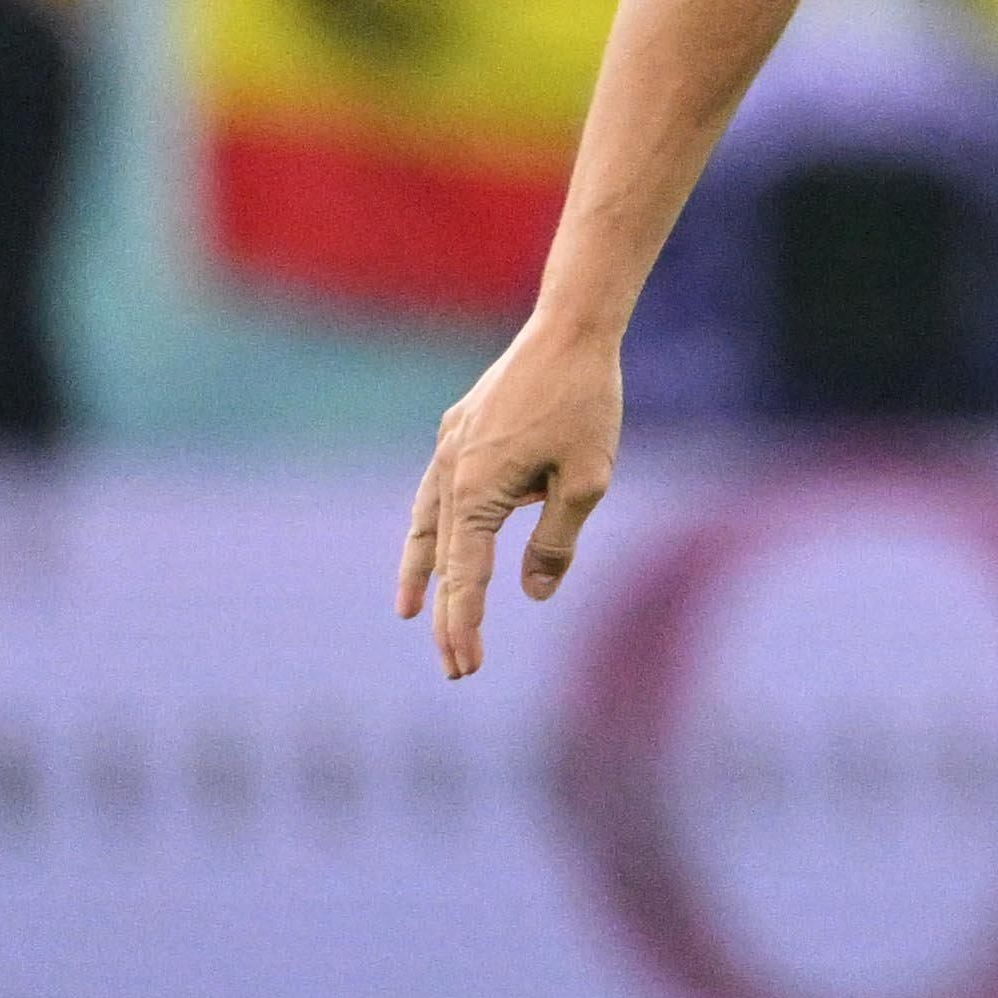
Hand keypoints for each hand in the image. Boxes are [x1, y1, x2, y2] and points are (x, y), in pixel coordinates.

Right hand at [393, 321, 627, 679]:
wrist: (569, 330)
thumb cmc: (585, 404)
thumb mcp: (586, 480)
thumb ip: (557, 540)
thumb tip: (536, 592)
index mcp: (478, 491)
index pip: (468, 577)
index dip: (466, 625)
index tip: (466, 668)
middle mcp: (451, 472)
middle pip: (445, 561)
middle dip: (448, 617)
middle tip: (455, 667)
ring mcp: (449, 448)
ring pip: (426, 525)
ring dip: (422, 572)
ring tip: (411, 611)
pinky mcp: (458, 428)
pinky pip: (435, 490)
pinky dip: (429, 524)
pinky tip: (436, 539)